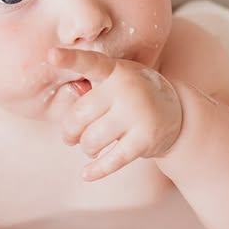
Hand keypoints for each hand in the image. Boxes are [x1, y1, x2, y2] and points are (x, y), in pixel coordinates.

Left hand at [51, 47, 182, 181]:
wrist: (177, 113)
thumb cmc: (133, 95)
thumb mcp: (116, 81)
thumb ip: (91, 89)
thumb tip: (69, 105)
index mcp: (115, 71)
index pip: (90, 63)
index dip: (70, 59)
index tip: (51, 55)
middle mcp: (127, 89)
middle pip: (80, 116)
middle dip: (69, 132)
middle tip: (70, 137)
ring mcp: (138, 114)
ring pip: (91, 141)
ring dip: (86, 148)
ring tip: (90, 147)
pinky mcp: (145, 139)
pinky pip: (111, 160)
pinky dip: (96, 170)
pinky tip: (86, 173)